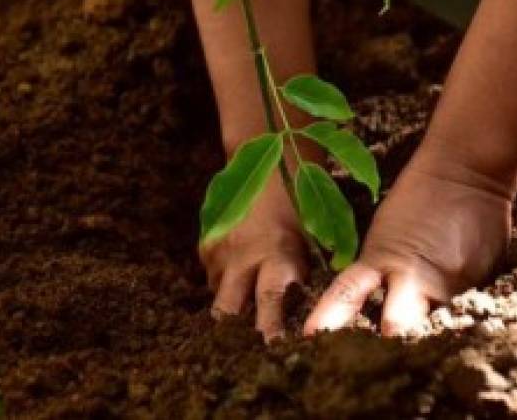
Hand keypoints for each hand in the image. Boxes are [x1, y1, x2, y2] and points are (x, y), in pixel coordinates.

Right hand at [201, 172, 308, 340]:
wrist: (264, 164)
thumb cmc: (298, 207)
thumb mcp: (310, 240)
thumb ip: (302, 274)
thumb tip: (306, 314)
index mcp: (277, 257)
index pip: (270, 303)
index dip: (270, 332)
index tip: (273, 352)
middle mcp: (244, 258)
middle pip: (227, 311)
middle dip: (231, 335)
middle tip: (238, 349)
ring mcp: (221, 251)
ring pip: (217, 296)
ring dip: (229, 305)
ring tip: (243, 304)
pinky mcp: (206, 243)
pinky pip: (210, 275)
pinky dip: (223, 281)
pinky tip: (238, 273)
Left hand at [304, 142, 511, 336]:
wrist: (466, 170)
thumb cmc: (419, 197)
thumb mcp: (386, 234)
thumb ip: (378, 272)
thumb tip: (372, 312)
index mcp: (382, 258)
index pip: (348, 294)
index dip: (330, 319)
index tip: (311, 339)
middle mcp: (416, 278)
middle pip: (394, 327)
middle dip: (381, 347)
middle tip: (366, 363)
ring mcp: (451, 286)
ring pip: (432, 329)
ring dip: (419, 341)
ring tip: (408, 356)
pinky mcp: (480, 287)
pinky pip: (464, 314)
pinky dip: (455, 323)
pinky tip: (454, 322)